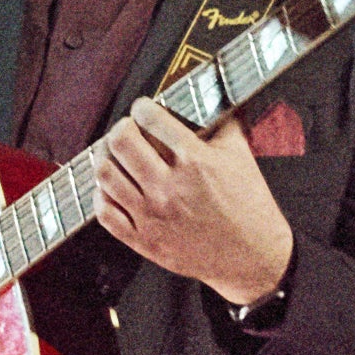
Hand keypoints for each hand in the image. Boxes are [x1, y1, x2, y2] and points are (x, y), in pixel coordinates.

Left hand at [93, 99, 294, 309]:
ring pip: (105, 175)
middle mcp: (169, 187)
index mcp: (195, 161)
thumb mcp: (242, 157)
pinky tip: (110, 188)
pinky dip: (101, 195)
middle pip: (120, 142)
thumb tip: (212, 97)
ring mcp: (152, 215)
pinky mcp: (143, 239)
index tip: (143, 109)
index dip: (142, 107)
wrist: (252, 256)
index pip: (152, 119)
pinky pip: (105, 212)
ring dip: (105, 157)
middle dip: (120, 127)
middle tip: (126, 129)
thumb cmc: (248, 207)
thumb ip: (224, 123)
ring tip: (114, 154)